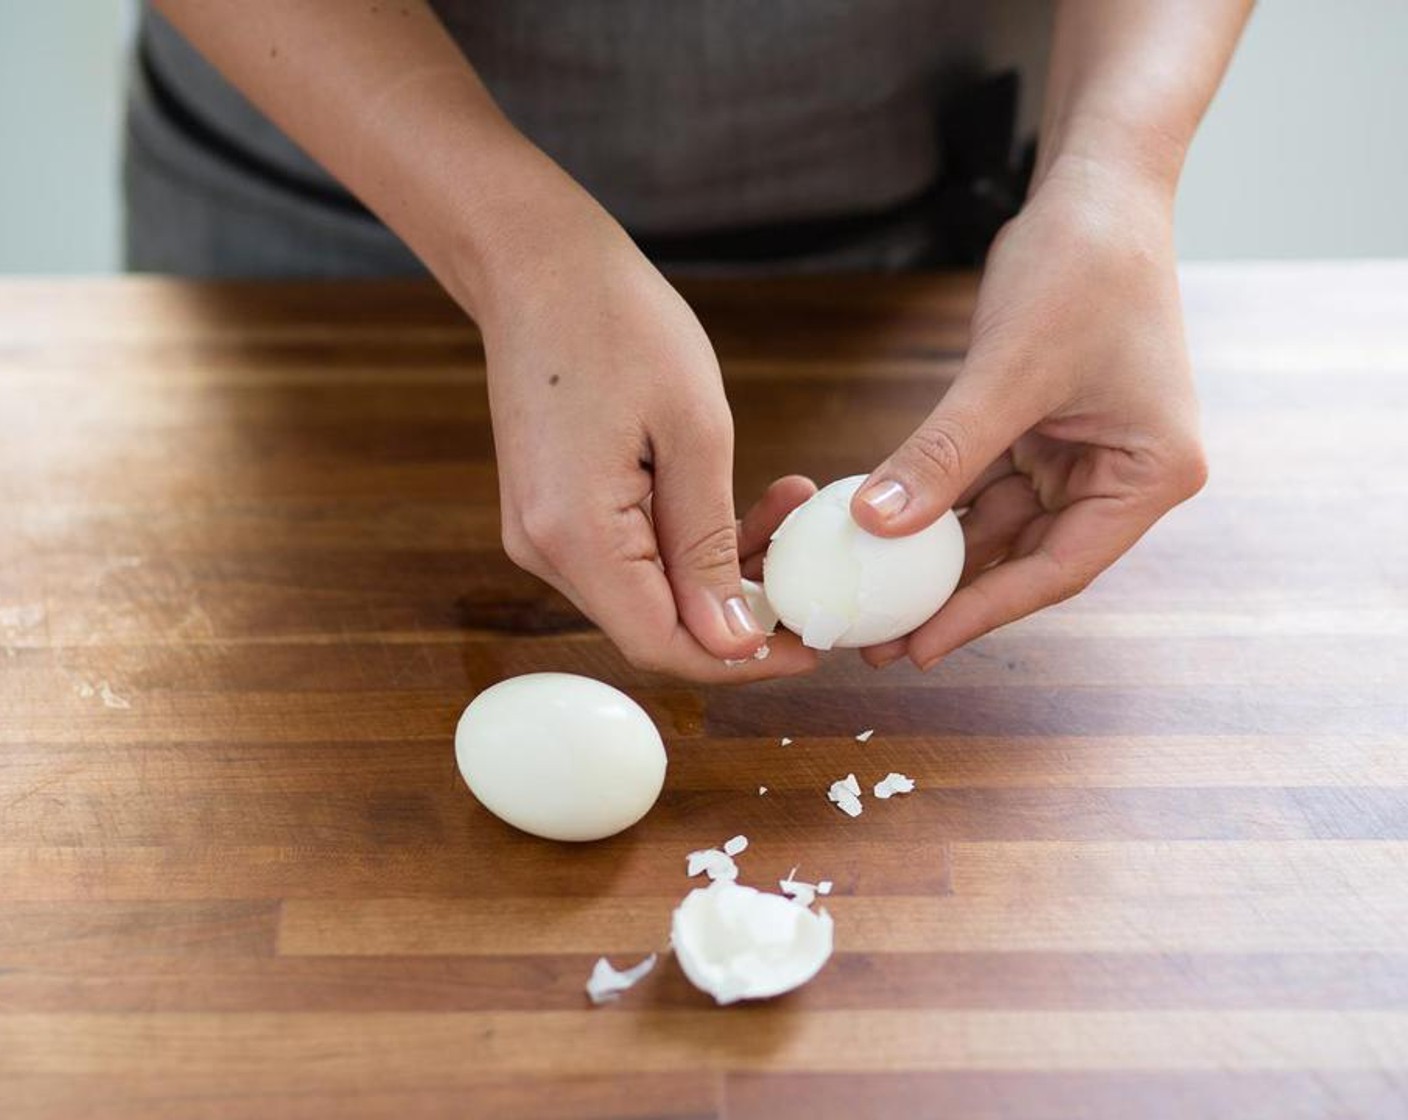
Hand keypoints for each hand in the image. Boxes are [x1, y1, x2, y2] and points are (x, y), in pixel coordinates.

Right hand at [479, 204, 818, 681]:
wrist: (537, 266)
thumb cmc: (619, 324)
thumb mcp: (694, 432)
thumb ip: (709, 545)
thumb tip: (732, 640)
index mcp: (575, 534)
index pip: (660, 646)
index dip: (739, 661)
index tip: (809, 646)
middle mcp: (544, 550)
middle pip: (654, 627)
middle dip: (739, 610)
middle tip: (808, 564)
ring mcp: (542, 534)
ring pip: (646, 595)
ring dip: (719, 570)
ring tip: (783, 505)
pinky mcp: (553, 514)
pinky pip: (628, 558)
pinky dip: (686, 544)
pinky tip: (734, 499)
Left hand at [850, 157, 1207, 668]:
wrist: (1095, 187)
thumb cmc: (1080, 267)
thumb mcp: (1006, 373)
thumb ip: (943, 455)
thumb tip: (874, 525)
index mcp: (1149, 474)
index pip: (1058, 568)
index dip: (983, 613)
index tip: (918, 647)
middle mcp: (1122, 474)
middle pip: (1027, 556)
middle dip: (952, 595)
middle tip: (880, 639)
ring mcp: (1081, 453)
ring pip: (999, 525)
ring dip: (936, 556)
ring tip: (870, 596)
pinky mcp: (1042, 429)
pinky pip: (982, 482)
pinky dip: (936, 503)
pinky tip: (882, 531)